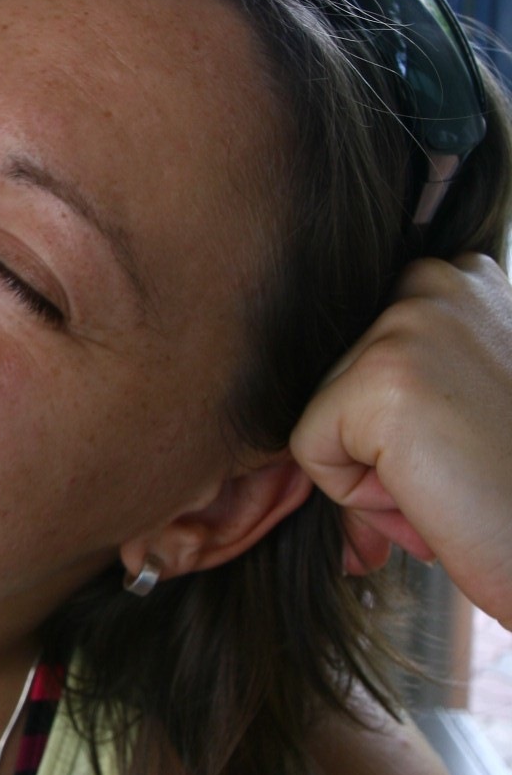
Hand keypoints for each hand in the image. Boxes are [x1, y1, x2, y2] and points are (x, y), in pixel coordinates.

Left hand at [290, 255, 511, 628]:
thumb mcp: (464, 411)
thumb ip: (404, 392)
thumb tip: (313, 426)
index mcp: (464, 276)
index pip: (362, 348)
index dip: (396, 421)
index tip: (462, 447)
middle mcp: (438, 280)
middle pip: (337, 378)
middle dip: (381, 447)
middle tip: (463, 476)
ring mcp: (409, 322)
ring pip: (324, 414)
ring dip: (374, 474)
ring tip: (456, 485)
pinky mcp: (382, 378)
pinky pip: (311, 450)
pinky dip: (357, 497)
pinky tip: (435, 496)